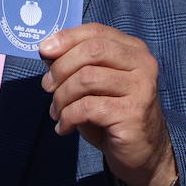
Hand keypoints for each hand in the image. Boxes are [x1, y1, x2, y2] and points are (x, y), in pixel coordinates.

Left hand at [39, 23, 175, 185]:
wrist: (142, 153)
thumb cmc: (112, 114)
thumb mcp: (94, 84)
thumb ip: (75, 65)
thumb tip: (47, 50)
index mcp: (133, 50)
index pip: (96, 31)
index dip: (66, 38)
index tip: (44, 51)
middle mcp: (142, 64)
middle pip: (92, 50)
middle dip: (61, 67)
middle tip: (47, 87)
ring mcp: (141, 88)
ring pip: (87, 78)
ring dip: (61, 96)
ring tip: (56, 112)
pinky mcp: (133, 113)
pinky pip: (88, 107)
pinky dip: (68, 117)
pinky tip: (64, 127)